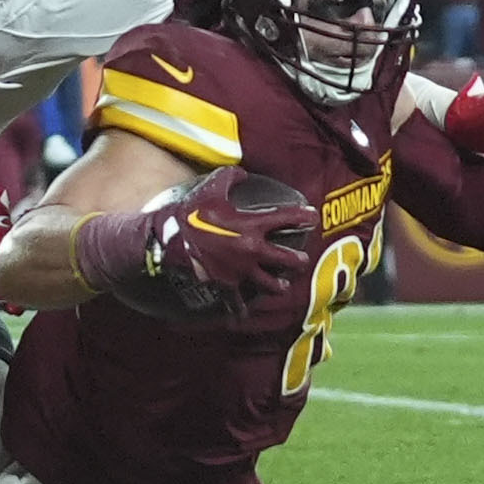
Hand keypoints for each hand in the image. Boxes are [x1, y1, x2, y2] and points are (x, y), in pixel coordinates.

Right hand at [79, 166, 316, 313]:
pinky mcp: (227, 285)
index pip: (287, 219)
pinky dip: (242, 307)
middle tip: (301, 259)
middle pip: (287, 259)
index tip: (312, 217)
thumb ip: (230, 176)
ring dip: (278, 284)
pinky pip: (239, 302)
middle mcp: (253, 250)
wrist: (170, 241)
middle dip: (298, 260)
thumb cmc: (192, 214)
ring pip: (270, 283)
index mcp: (253, 225)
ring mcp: (241, 271)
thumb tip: (242, 171)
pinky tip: (245, 311)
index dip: (304, 216)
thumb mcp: (211, 188)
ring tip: (282, 285)